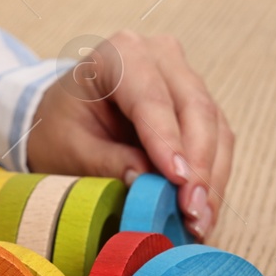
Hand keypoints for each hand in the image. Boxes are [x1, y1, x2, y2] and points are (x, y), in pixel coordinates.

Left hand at [26, 31, 232, 240]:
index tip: (179, 182)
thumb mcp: (70, 149)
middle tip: (193, 212)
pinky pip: (217, 140)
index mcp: (119, 54)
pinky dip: (212, 177)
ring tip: (199, 221)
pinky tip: (202, 211)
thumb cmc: (59, 128)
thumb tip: (146, 180)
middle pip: (195, 109)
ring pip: (214, 127)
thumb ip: (106, 162)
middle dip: (199, 166)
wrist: (62, 117)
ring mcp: (183, 78)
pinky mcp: (197, 105)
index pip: (152, 98)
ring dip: (211, 177)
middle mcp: (160, 56)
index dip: (169, 141)